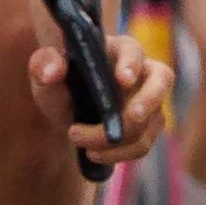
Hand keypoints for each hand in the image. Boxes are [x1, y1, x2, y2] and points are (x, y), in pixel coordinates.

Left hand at [36, 30, 170, 166]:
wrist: (67, 112)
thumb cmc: (60, 85)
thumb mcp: (44, 75)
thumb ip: (43, 65)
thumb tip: (54, 70)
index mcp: (118, 50)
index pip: (133, 51)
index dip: (131, 64)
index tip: (123, 79)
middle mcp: (141, 72)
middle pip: (162, 79)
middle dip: (149, 100)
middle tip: (133, 116)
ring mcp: (150, 100)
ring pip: (151, 120)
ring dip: (120, 139)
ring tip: (86, 147)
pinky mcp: (149, 125)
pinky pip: (144, 143)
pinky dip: (119, 154)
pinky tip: (93, 153)